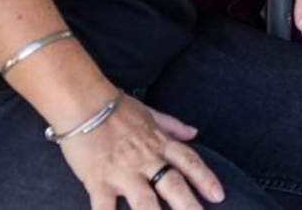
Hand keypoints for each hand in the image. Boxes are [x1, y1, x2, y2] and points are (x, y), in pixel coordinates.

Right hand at [58, 93, 223, 209]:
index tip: (218, 195)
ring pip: (145, 201)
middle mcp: (145, 159)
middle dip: (189, 205)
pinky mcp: (98, 181)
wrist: (82, 102)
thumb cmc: (116, 109)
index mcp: (159, 143)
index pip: (189, 162)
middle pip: (173, 184)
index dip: (205, 179)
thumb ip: (172, 126)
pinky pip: (105, 208)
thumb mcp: (150, 113)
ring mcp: (122, 172)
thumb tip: (194, 132)